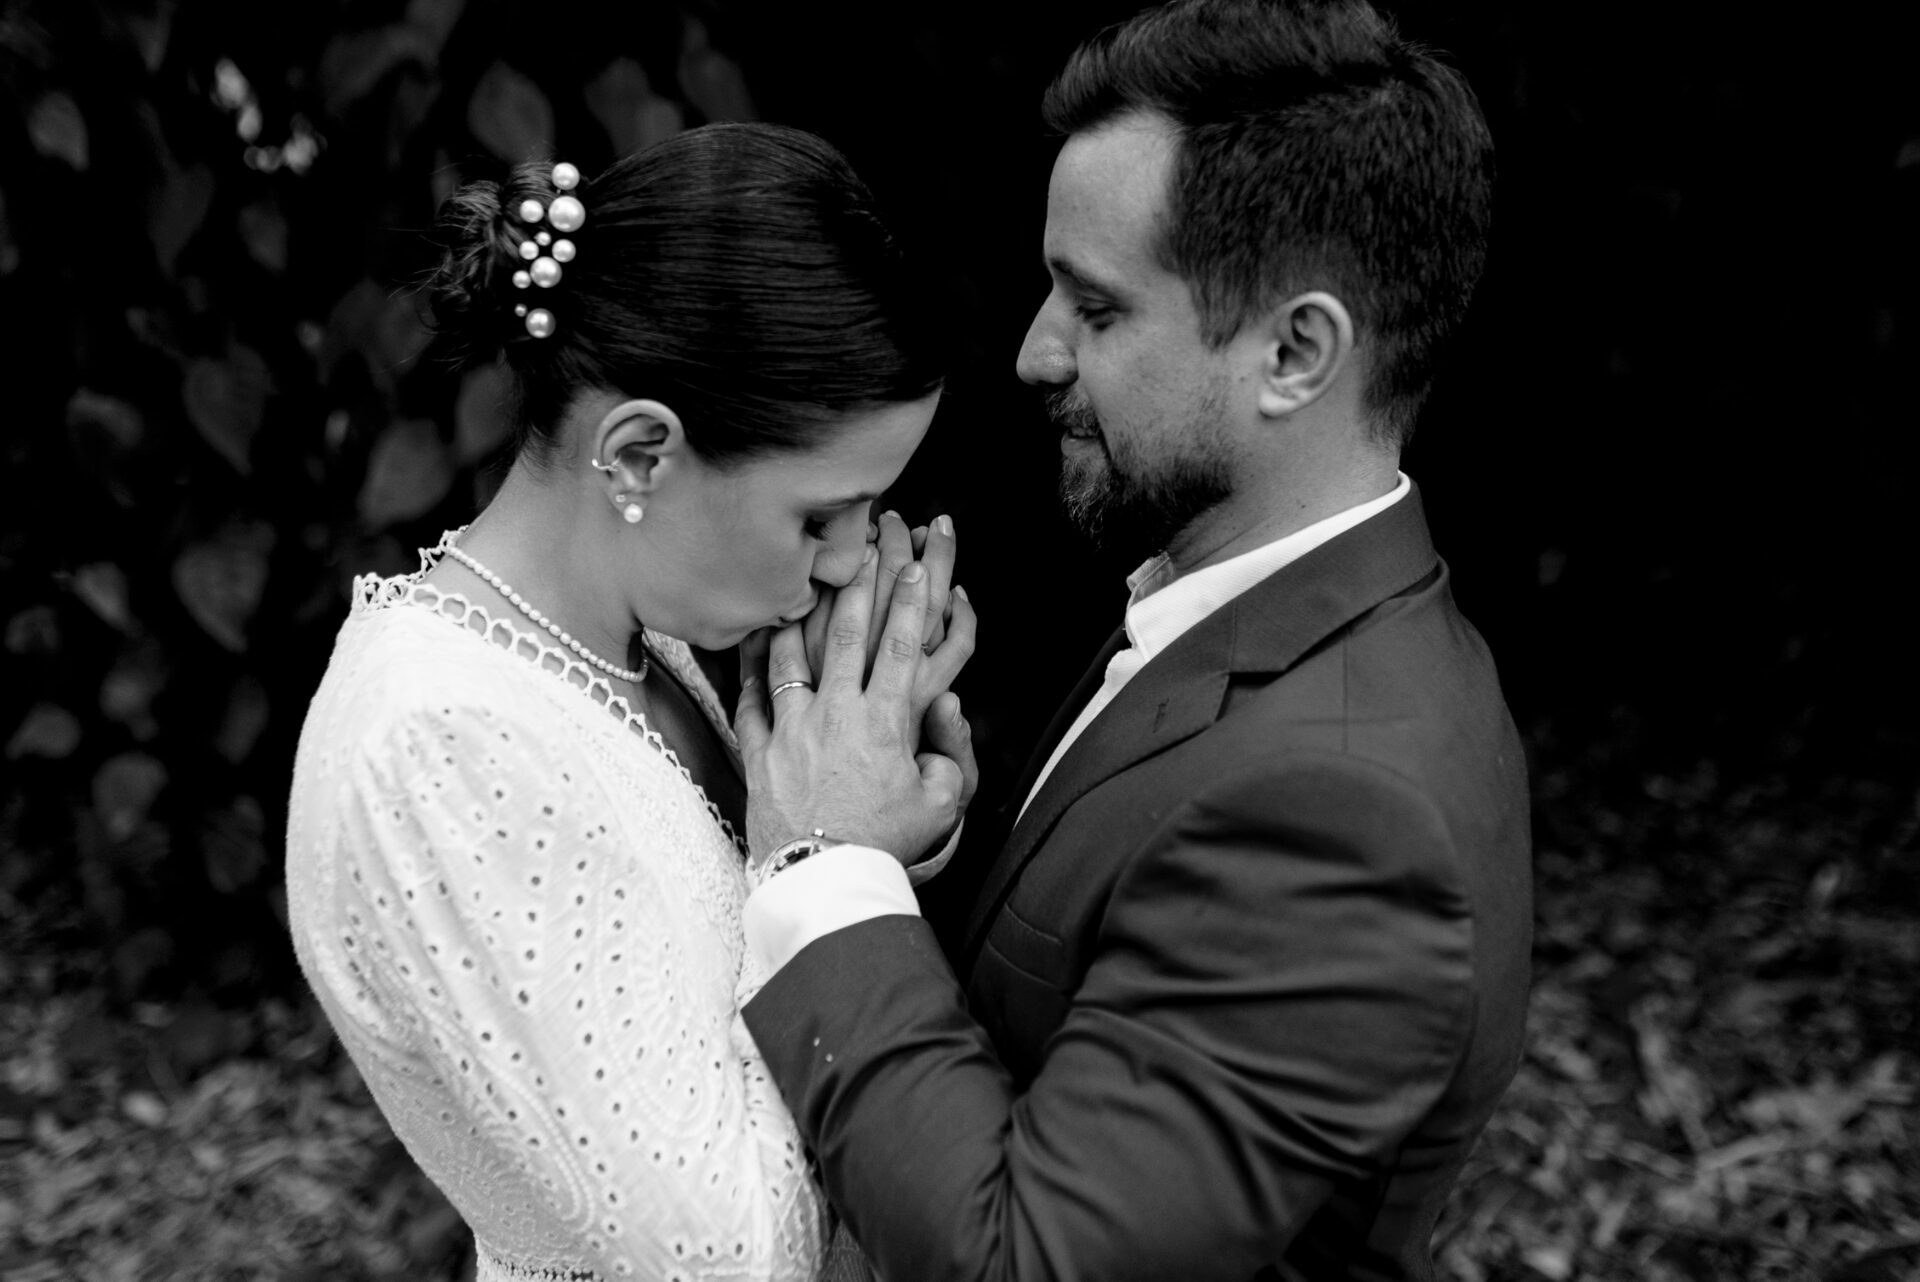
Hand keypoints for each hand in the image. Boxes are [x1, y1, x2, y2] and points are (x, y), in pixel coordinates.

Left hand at [734, 547, 966, 865]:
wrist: (825, 879)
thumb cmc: (884, 843)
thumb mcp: (939, 804)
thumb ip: (951, 757)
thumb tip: (949, 714)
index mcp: (884, 722)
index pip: (902, 648)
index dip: (911, 603)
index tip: (916, 567)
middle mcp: (836, 714)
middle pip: (845, 634)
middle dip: (858, 585)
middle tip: (862, 549)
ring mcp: (792, 729)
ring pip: (791, 656)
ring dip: (798, 615)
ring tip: (800, 581)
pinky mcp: (759, 752)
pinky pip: (749, 699)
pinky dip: (749, 668)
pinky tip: (750, 641)